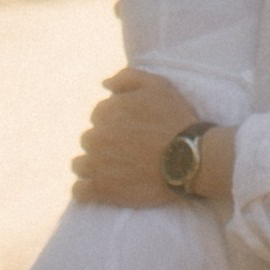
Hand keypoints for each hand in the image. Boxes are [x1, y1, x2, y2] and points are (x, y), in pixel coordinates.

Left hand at [70, 65, 199, 204]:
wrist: (190, 158)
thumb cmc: (176, 120)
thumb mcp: (157, 85)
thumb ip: (127, 78)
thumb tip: (104, 84)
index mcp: (106, 111)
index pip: (99, 115)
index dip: (115, 123)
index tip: (132, 132)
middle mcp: (96, 136)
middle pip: (90, 140)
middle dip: (104, 144)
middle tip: (128, 152)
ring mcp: (97, 164)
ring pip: (80, 165)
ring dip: (93, 167)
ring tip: (116, 171)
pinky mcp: (102, 189)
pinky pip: (80, 191)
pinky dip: (87, 190)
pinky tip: (102, 189)